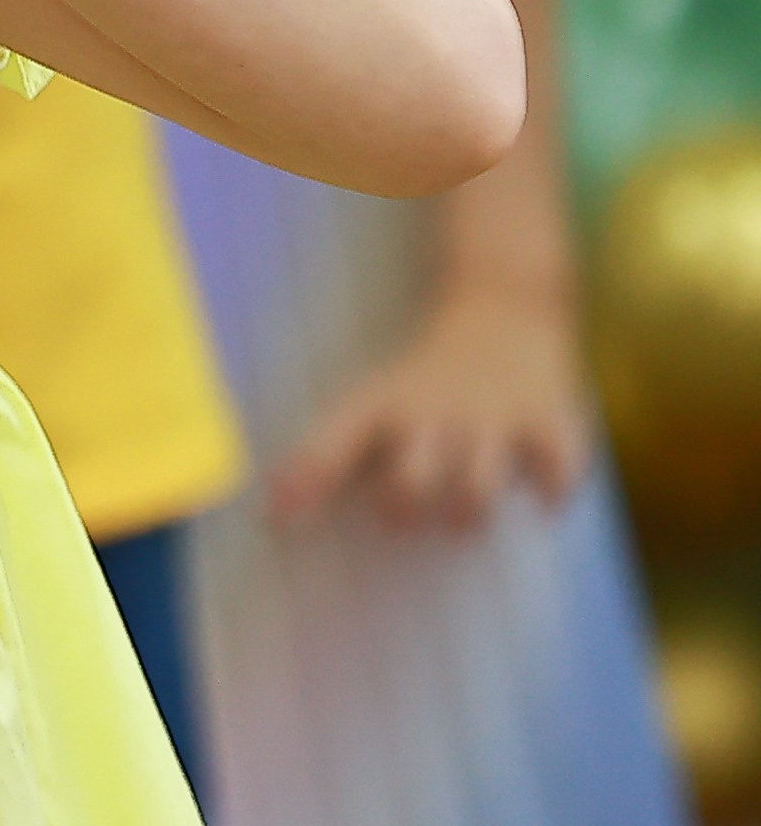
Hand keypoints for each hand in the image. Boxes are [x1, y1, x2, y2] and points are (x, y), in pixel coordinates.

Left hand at [267, 281, 595, 531]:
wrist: (502, 305)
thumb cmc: (425, 378)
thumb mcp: (371, 403)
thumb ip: (324, 460)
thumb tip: (270, 517)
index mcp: (385, 405)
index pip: (334, 443)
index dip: (308, 483)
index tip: (279, 520)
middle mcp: (436, 411)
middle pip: (409, 482)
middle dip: (403, 509)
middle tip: (402, 513)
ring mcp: (493, 417)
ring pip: (476, 490)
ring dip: (466, 514)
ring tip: (461, 512)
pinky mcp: (547, 419)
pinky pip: (556, 470)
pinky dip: (551, 492)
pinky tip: (539, 497)